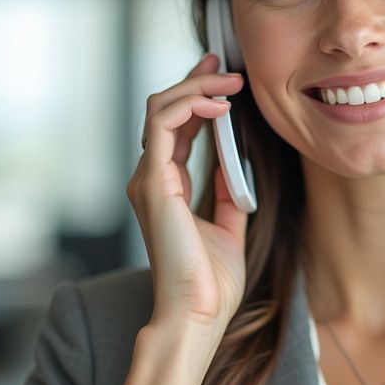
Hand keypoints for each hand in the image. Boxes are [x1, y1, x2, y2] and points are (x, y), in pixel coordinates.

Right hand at [126, 52, 247, 339]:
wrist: (197, 315)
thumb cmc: (210, 282)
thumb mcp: (228, 225)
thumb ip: (228, 191)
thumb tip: (237, 160)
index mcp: (166, 186)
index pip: (176, 126)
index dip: (198, 95)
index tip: (225, 77)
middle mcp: (151, 177)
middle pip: (166, 109)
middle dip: (197, 81)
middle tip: (230, 69)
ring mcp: (148, 178)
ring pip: (161, 107)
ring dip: (197, 88)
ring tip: (231, 84)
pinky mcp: (152, 182)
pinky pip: (162, 124)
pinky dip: (190, 105)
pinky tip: (220, 107)